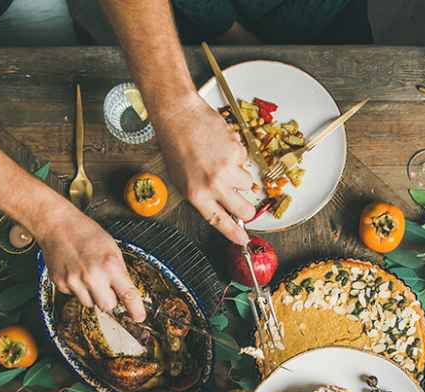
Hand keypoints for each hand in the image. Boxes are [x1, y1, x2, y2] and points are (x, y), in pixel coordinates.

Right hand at [34, 203, 145, 320]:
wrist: (57, 225)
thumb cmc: (86, 234)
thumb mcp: (112, 249)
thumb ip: (120, 273)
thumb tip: (126, 294)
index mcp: (110, 265)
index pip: (127, 294)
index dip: (135, 309)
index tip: (139, 317)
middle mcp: (92, 276)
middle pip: (108, 306)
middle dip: (110, 300)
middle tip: (106, 285)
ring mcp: (74, 281)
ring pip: (90, 304)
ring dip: (93, 295)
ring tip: (88, 275)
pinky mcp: (61, 283)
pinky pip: (75, 296)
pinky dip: (78, 289)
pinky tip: (76, 272)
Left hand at [155, 93, 254, 245]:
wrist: (180, 117)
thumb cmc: (177, 148)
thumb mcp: (182, 181)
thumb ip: (202, 197)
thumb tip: (221, 210)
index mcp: (196, 195)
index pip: (220, 221)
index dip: (234, 233)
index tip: (243, 241)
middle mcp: (213, 184)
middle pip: (243, 209)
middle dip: (247, 210)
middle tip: (243, 203)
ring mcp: (226, 168)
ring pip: (247, 184)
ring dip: (238, 177)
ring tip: (221, 164)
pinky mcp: (236, 152)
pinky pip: (245, 161)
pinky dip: (236, 156)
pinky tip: (221, 148)